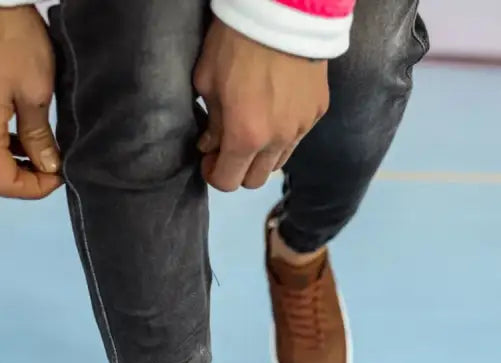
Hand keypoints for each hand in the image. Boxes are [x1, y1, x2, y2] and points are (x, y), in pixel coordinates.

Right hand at [0, 6, 61, 199]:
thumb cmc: (12, 41)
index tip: (58, 176)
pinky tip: (24, 134)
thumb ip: (39, 136)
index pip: (2, 182)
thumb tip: (48, 167)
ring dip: (15, 162)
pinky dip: (4, 145)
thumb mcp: (35, 90)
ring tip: (43, 150)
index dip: (33, 189)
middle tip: (52, 167)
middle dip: (24, 179)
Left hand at [193, 18, 328, 191]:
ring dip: (262, 156)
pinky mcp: (317, 111)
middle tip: (228, 149)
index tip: (210, 161)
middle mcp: (276, 141)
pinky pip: (297, 137)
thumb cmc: (236, 42)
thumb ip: (211, 122)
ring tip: (253, 131)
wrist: (284, 10)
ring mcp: (301, 128)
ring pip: (278, 162)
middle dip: (238, 170)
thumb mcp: (208, 81)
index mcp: (245, 137)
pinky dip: (283, 134)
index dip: (215, 175)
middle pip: (256, 180)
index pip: (228, 182)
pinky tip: (275, 111)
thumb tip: (211, 144)